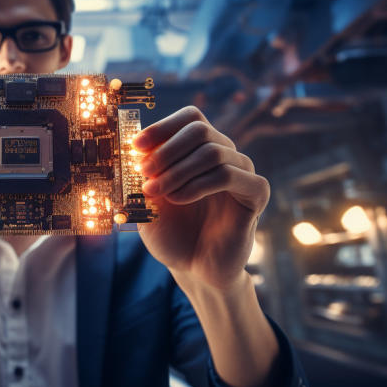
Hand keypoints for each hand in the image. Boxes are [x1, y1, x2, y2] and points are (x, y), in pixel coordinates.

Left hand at [133, 106, 269, 289]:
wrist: (193, 268)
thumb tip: (130, 146)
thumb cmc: (170, 231)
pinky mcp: (256, 193)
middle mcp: (225, 154)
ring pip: (213, 151)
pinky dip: (197, 185)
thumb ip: (141, 172)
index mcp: (200, 149)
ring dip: (177, 171)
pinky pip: (229, 175)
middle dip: (166, 150)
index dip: (162, 126)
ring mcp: (243, 171)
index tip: (136, 145)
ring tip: (156, 192)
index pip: (190, 117)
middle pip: (200, 129)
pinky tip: (177, 200)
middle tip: (143, 172)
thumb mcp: (146, 199)